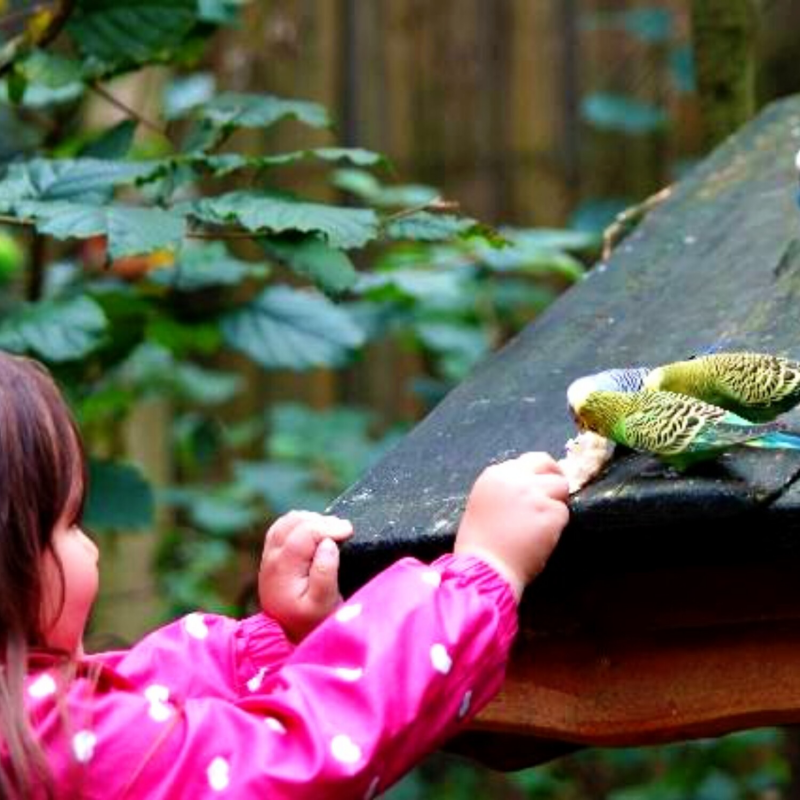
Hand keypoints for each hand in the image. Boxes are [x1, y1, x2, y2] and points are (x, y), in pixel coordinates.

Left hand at [259, 511, 353, 641]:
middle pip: (294, 522)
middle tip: (344, 532)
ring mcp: (269, 556)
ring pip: (288, 521)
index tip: (350, 531)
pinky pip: (284, 527)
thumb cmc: (311, 621)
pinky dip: (302, 524)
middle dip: (322, 522)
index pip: (304, 533)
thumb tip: (328, 543)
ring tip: (332, 532)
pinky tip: (317, 533)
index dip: (328, 527)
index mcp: (282, 569)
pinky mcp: (272, 555)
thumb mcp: (323, 604)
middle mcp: (271, 559)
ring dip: (311, 520)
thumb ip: (325, 573)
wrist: (289, 637)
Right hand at [454, 452, 568, 600]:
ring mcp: (534, 494)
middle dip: (553, 476)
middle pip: (546, 463)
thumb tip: (532, 485)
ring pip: (560, 487)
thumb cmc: (481, 544)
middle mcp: (514, 478)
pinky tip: (541, 538)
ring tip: (542, 523)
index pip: (526, 461)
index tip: (539, 485)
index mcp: (494, 475)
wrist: (485, 568)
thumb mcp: (484, 503)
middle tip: (556, 493)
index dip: (536, 473)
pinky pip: (563, 513)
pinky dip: (557, 525)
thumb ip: (505, 489)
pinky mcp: (550, 512)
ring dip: (556, 502)